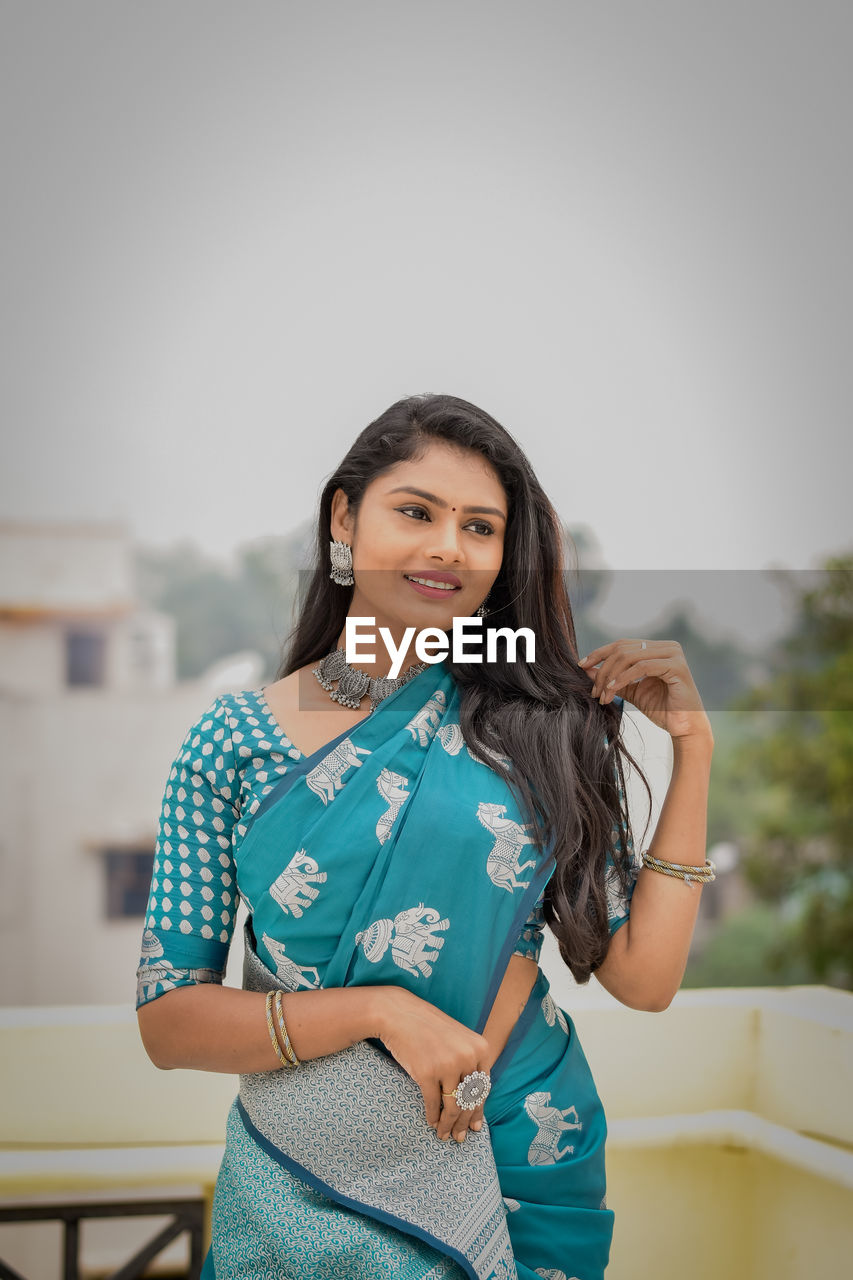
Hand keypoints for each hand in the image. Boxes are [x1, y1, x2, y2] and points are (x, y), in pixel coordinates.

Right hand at [373, 987, 492, 1142]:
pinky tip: (431, 1123)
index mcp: (480, 1048)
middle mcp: (467, 1057)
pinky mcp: (426, 1073)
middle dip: (463, 1123)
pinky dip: (432, 1117)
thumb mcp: (458, 1039)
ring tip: (444, 1135)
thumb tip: (474, 1101)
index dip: (478, 1111)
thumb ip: (470, 1064)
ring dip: (448, 1125)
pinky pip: (433, 1103)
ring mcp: (447, 1066)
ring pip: (452, 1106)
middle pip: (469, 1100)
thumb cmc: (428, 1028)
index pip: (483, 1088)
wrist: (399, 1014)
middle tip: (459, 1138)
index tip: (474, 1127)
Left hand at [579, 638, 712, 740]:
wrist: (684, 727)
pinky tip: (612, 690)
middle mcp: (667, 646)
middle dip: (603, 669)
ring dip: (610, 677)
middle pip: (623, 649)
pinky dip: (623, 678)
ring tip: (602, 695)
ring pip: (630, 657)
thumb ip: (612, 678)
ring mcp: (674, 654)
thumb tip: (586, 668)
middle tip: (594, 691)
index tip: (581, 666)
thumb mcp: (631, 690)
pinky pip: (642, 667)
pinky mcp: (677, 666)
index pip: (622, 644)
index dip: (599, 653)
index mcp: (657, 648)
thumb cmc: (661, 709)